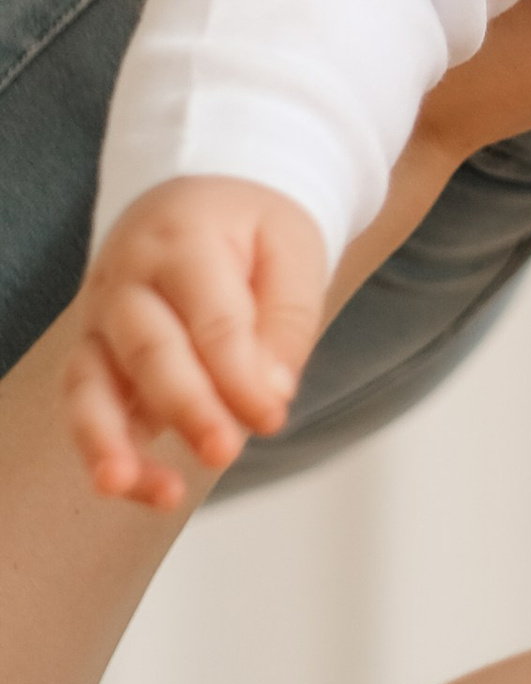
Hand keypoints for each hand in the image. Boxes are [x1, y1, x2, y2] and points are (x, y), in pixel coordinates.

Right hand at [64, 179, 329, 508]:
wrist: (196, 196)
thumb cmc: (249, 226)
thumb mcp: (291, 251)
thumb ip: (286, 322)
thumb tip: (268, 394)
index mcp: (182, 240)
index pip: (212, 319)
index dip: (241, 374)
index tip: (272, 416)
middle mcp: (127, 281)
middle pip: (149, 350)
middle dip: (185, 406)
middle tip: (222, 450)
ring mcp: (100, 320)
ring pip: (91, 384)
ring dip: (111, 441)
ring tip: (135, 486)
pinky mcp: (94, 356)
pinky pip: (86, 407)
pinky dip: (106, 449)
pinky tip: (134, 486)